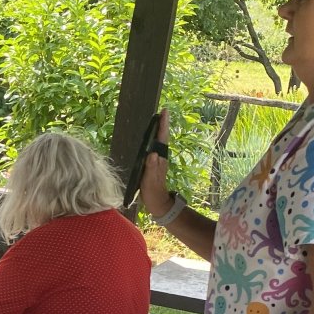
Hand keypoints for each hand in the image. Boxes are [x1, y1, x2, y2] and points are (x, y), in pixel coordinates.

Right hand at [140, 106, 173, 220]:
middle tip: (163, 111)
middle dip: (163, 124)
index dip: (163, 125)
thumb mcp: (150, 180)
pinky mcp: (154, 164)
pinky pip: (154, 148)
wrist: (157, 202)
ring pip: (159, 142)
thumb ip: (151, 167)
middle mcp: (160, 157)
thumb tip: (153, 154)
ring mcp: (158, 160)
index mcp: (160, 158)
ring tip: (157, 120)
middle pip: (162, 137)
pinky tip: (150, 138)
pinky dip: (153, 140)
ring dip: (159, 130)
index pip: (161, 139)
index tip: (164, 112)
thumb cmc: (153, 191)